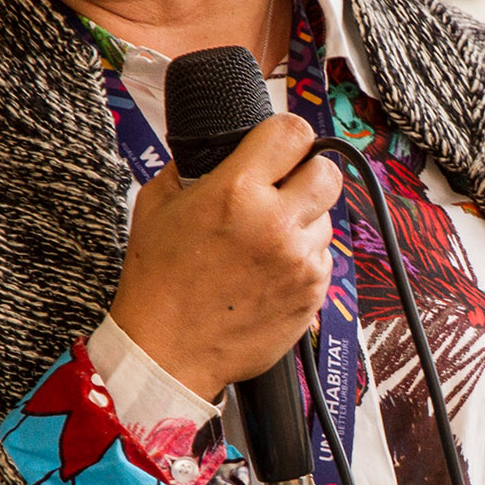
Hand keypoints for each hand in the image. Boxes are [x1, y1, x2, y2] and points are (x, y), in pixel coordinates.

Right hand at [109, 114, 339, 401]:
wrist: (167, 352)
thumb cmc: (157, 281)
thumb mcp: (157, 205)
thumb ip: (190, 168)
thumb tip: (217, 149)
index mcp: (236, 192)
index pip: (293, 132)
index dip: (286, 135)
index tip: (279, 146)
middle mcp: (275, 223)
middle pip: (328, 172)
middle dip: (309, 173)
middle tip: (286, 188)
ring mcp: (299, 261)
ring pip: (326, 218)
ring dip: (304, 221)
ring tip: (266, 240)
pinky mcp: (312, 294)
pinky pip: (322, 259)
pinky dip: (303, 259)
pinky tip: (269, 271)